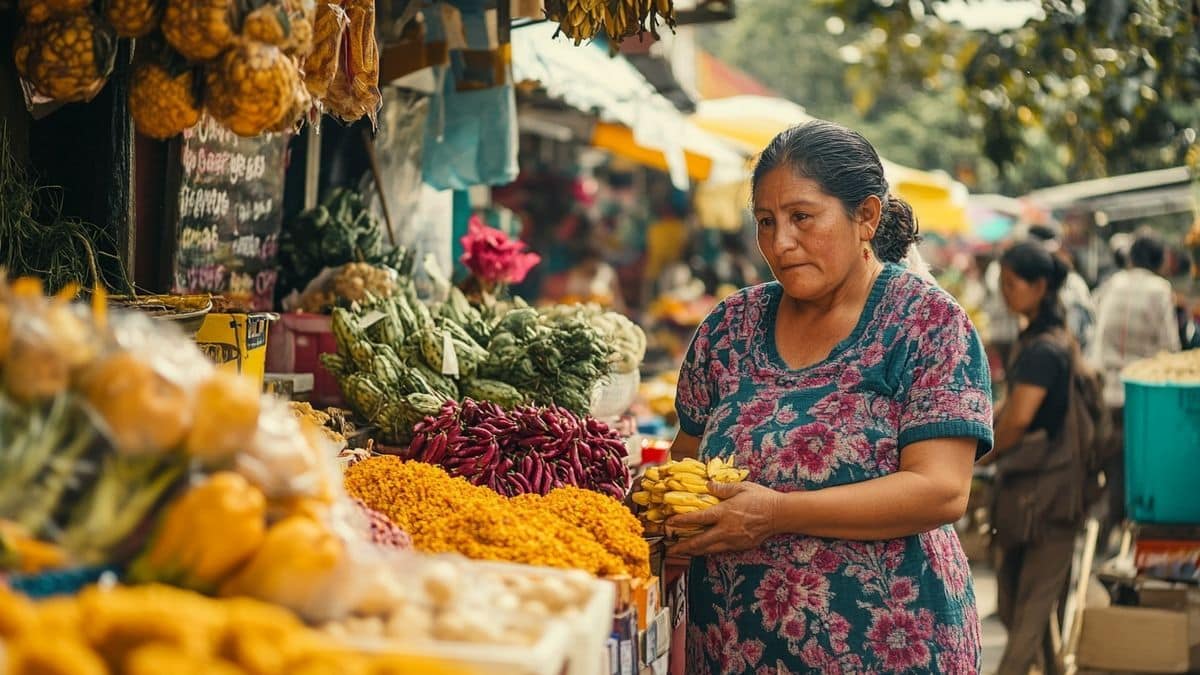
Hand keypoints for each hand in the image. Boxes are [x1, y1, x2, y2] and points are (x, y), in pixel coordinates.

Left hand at [666, 481, 782, 556]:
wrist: (780, 514)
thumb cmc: (761, 498)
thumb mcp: (741, 487)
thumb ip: (722, 488)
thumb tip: (708, 485)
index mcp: (724, 512)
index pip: (698, 518)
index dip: (681, 521)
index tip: (669, 523)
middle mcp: (726, 529)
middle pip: (700, 542)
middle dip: (683, 547)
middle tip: (671, 550)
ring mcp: (733, 540)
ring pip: (709, 549)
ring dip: (694, 551)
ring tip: (683, 552)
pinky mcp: (741, 546)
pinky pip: (721, 550)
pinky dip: (709, 550)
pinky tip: (704, 549)